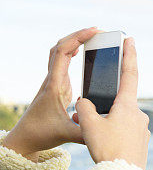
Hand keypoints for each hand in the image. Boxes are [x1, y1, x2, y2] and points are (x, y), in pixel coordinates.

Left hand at [2, 27, 98, 159]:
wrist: (26, 138)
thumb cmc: (43, 134)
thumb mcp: (70, 135)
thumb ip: (89, 132)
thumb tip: (108, 130)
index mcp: (55, 86)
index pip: (62, 53)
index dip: (78, 38)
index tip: (94, 31)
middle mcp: (52, 80)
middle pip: (59, 47)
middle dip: (78, 35)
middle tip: (97, 31)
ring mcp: (53, 82)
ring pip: (59, 52)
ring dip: (74, 41)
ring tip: (92, 37)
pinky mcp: (56, 86)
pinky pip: (62, 62)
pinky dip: (72, 52)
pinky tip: (82, 51)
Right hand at [74, 37, 150, 169]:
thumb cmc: (108, 149)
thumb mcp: (89, 124)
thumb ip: (85, 107)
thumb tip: (86, 102)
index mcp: (128, 106)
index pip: (130, 74)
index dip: (129, 55)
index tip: (130, 40)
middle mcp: (140, 115)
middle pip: (118, 103)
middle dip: (102, 107)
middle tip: (87, 118)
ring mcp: (143, 129)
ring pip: (119, 119)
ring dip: (104, 123)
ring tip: (92, 135)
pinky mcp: (142, 142)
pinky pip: (124, 132)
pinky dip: (112, 134)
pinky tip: (103, 145)